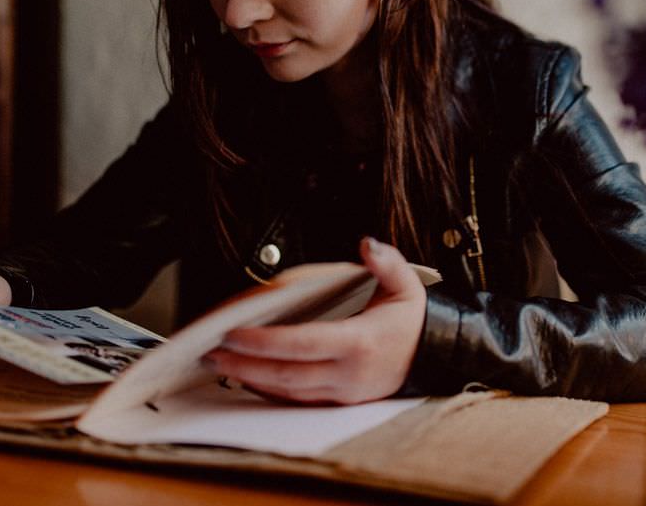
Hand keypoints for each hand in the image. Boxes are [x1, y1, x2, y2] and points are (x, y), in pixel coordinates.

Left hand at [206, 237, 426, 404]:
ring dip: (250, 378)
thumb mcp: (406, 285)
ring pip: (286, 391)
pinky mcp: (338, 401)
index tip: (234, 332)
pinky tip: (248, 376)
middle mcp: (348, 374)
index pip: (302, 344)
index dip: (265, 342)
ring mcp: (342, 392)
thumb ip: (387, 262)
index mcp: (360, 343)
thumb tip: (367, 244)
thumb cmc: (413, 321)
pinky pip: (296, 400)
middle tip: (210, 350)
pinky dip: (268, 389)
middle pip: (285, 374)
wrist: (435, 356)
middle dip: (244, 363)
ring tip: (220, 361)